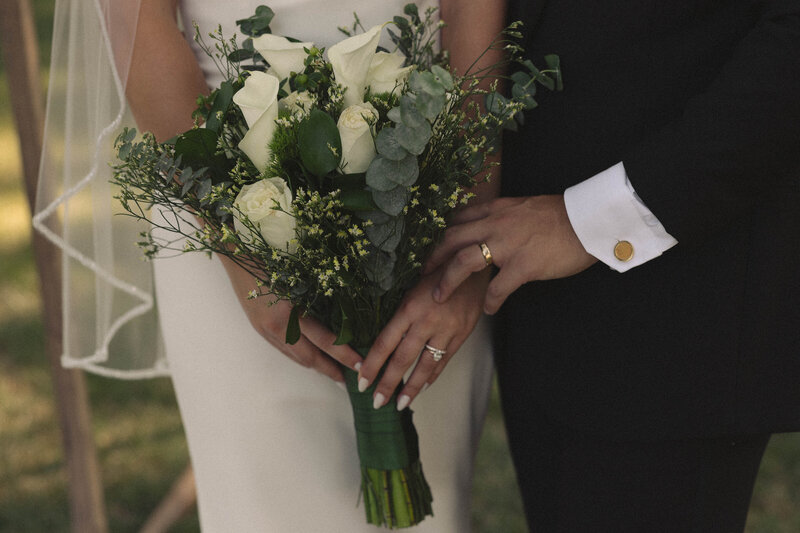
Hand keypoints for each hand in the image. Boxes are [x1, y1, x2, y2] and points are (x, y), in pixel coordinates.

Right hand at [223, 257, 363, 383]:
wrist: (235, 254)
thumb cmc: (271, 255)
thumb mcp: (298, 276)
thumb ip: (317, 296)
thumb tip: (345, 314)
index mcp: (288, 313)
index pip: (324, 340)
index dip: (343, 354)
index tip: (360, 364)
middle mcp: (275, 326)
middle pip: (308, 357)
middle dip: (330, 370)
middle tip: (348, 380)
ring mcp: (265, 330)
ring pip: (295, 356)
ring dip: (315, 366)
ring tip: (332, 372)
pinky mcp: (258, 328)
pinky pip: (283, 349)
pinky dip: (299, 356)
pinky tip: (309, 357)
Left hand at [357, 269, 489, 409]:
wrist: (476, 264)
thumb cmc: (438, 267)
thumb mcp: (412, 282)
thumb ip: (399, 308)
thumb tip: (377, 332)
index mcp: (409, 307)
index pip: (385, 343)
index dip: (372, 365)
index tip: (361, 382)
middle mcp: (427, 322)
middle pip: (403, 359)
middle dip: (387, 384)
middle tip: (376, 403)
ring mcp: (447, 331)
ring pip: (425, 366)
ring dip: (411, 388)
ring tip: (400, 404)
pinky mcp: (462, 335)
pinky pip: (444, 360)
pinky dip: (432, 376)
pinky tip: (423, 387)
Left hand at [425, 195, 597, 313]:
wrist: (587, 220)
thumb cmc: (561, 215)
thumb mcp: (524, 207)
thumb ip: (504, 217)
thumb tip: (491, 227)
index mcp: (496, 210)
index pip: (458, 220)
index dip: (442, 236)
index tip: (434, 249)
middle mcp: (495, 225)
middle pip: (451, 239)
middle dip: (433, 258)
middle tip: (424, 274)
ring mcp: (507, 245)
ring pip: (464, 262)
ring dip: (447, 281)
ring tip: (439, 297)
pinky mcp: (523, 265)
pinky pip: (497, 287)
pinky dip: (489, 301)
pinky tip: (488, 309)